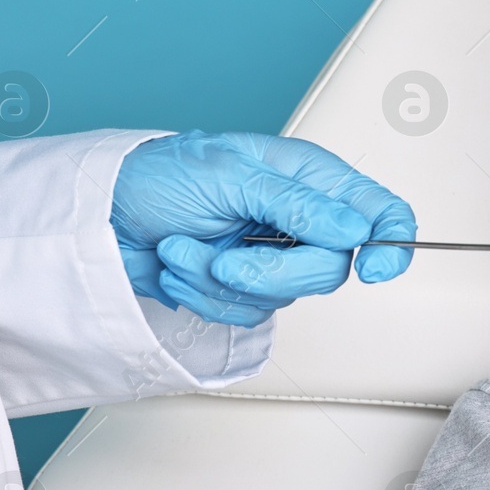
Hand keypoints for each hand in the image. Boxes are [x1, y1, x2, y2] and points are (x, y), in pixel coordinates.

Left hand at [110, 131, 416, 326]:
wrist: (98, 217)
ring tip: (184, 249)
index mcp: (309, 177)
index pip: (379, 210)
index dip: (391, 241)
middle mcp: (299, 219)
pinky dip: (203, 296)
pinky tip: (179, 266)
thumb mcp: (227, 175)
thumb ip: (296, 204)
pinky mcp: (241, 289)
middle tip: (228, 260)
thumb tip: (352, 231)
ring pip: (285, 298)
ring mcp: (271, 257)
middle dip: (272, 273)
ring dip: (222, 282)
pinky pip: (246, 314)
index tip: (371, 267)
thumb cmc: (155, 175)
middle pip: (331, 268)